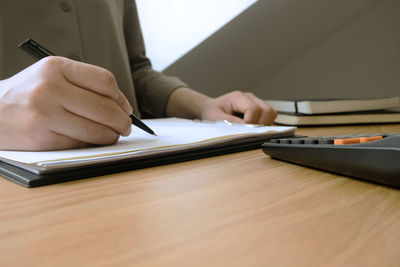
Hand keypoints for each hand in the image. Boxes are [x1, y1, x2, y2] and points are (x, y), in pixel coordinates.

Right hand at [0, 56, 132, 150]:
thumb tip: (123, 106)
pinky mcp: (43, 139)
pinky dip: (92, 144)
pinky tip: (91, 140)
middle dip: (123, 122)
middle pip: (105, 109)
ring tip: (112, 135)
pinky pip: (81, 144)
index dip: (121, 98)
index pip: (105, 81)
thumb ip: (86, 84)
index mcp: (56, 67)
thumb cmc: (30, 92)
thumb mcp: (53, 75)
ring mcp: (46, 115)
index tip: (125, 108)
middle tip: (126, 127)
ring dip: (111, 136)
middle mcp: (51, 89)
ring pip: (97, 131)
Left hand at [200, 91, 276, 124]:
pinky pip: (269, 117)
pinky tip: (252, 128)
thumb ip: (230, 122)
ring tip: (250, 130)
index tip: (242, 129)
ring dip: (264, 124)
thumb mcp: (216, 118)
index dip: (250, 122)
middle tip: (248, 131)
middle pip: (267, 110)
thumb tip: (245, 128)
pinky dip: (264, 125)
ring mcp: (256, 103)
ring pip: (271, 113)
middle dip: (260, 124)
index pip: (254, 109)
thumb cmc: (212, 112)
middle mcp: (250, 98)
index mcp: (238, 97)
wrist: (210, 109)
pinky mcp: (258, 109)